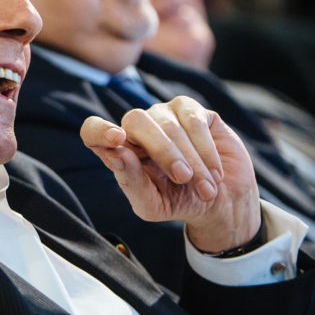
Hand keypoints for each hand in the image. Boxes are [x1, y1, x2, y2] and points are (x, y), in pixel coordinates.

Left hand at [80, 95, 260, 252]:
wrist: (221, 201)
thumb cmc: (178, 201)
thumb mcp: (152, 204)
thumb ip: (131, 181)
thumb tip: (116, 154)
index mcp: (118, 149)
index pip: (93, 130)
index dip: (99, 130)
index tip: (116, 139)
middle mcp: (137, 127)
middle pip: (136, 120)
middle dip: (162, 151)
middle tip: (183, 178)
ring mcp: (164, 114)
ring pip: (170, 125)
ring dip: (192, 160)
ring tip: (206, 189)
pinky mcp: (192, 110)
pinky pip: (195, 120)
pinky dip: (206, 150)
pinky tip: (214, 172)